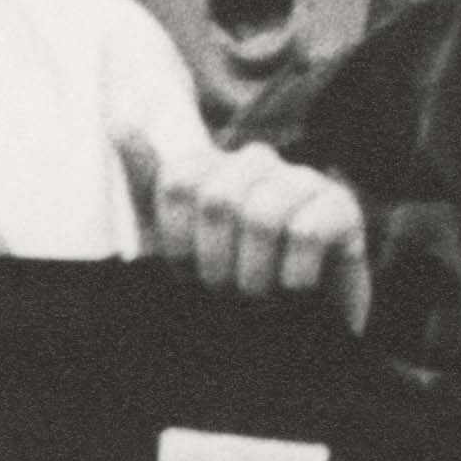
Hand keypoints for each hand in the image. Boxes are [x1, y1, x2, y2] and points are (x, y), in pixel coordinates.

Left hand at [153, 138, 368, 329]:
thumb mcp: (175, 244)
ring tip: (262, 295)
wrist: (296, 338)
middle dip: (217, 265)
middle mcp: (257, 163)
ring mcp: (302, 180)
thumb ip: (146, 183)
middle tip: (230, 292)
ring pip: (263, 215)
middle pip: (217, 199)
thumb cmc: (230, 284)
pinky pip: (306, 231)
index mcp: (212, 167)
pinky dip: (293, 276)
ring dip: (256, 276)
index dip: (177, 240)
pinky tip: (296, 289)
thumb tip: (119, 122)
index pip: (178, 179)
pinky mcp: (341, 206)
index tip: (188, 271)